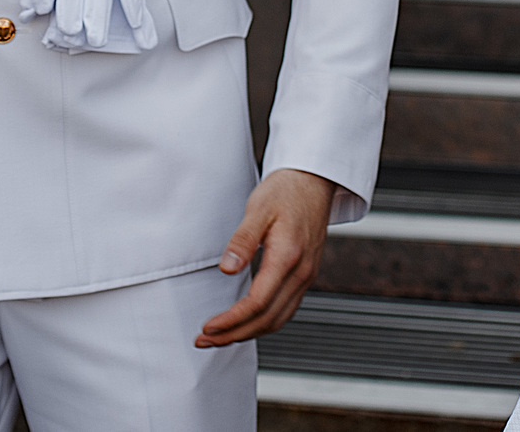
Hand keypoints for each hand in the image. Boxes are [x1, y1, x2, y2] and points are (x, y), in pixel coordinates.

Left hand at [196, 168, 336, 346]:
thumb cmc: (286, 190)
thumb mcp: (258, 208)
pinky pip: (285, 309)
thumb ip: (243, 241)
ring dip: (249, 333)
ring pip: (278, 319)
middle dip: (235, 334)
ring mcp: (306, 276)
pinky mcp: (305, 275)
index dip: (232, 320)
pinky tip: (247, 323)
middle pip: (268, 319)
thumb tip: (227, 268)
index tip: (209, 326)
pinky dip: (264, 323)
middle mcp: (301, 272)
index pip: (258, 302)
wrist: (314, 181)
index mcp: (288, 257)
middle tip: (206, 340)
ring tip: (220, 337)